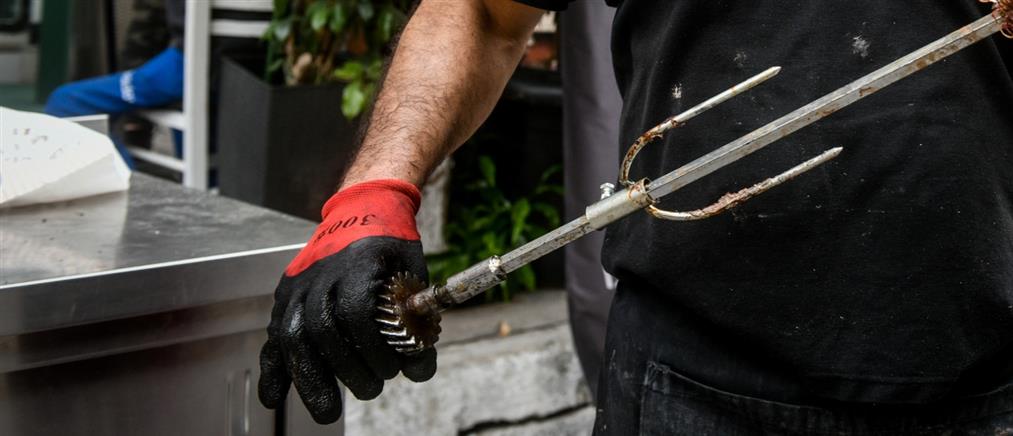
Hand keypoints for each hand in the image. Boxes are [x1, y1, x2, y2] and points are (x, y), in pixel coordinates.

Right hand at [258, 179, 436, 423]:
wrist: (364, 208)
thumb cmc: (392, 246)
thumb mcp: (415, 277)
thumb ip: (418, 323)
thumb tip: (418, 370)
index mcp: (357, 263)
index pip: (356, 313)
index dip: (374, 348)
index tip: (392, 368)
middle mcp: (321, 274)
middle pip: (322, 330)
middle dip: (346, 370)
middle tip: (371, 389)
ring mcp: (299, 285)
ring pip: (292, 336)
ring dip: (309, 379)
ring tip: (327, 410)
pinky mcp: (286, 296)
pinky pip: (272, 335)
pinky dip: (272, 369)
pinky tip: (273, 398)